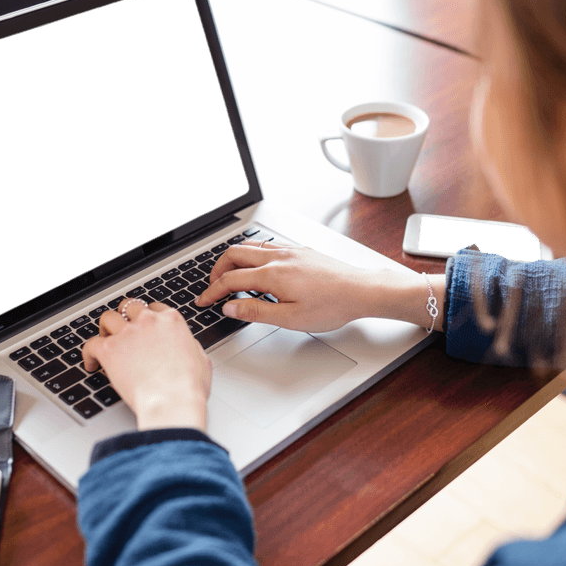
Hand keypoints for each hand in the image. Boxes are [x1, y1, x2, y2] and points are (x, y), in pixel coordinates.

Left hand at [83, 299, 210, 431]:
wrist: (171, 400)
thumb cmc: (187, 386)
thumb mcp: (201, 359)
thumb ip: (190, 346)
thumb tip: (187, 346)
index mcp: (170, 321)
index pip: (153, 307)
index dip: (146, 316)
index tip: (143, 325)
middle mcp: (148, 321)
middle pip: (129, 306)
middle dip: (125, 316)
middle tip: (123, 328)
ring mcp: (127, 334)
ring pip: (107, 318)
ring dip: (105, 328)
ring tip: (105, 340)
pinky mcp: (110, 350)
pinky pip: (90, 344)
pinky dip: (88, 353)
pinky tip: (92, 363)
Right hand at [196, 240, 446, 332]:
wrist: (362, 290)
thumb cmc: (332, 306)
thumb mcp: (290, 319)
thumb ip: (256, 311)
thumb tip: (230, 307)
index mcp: (272, 274)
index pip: (230, 279)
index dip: (212, 291)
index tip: (203, 301)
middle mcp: (278, 256)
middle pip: (234, 254)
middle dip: (217, 269)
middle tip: (212, 286)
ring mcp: (290, 250)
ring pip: (250, 246)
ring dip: (234, 259)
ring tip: (230, 277)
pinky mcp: (301, 250)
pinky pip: (267, 245)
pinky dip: (252, 255)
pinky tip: (259, 269)